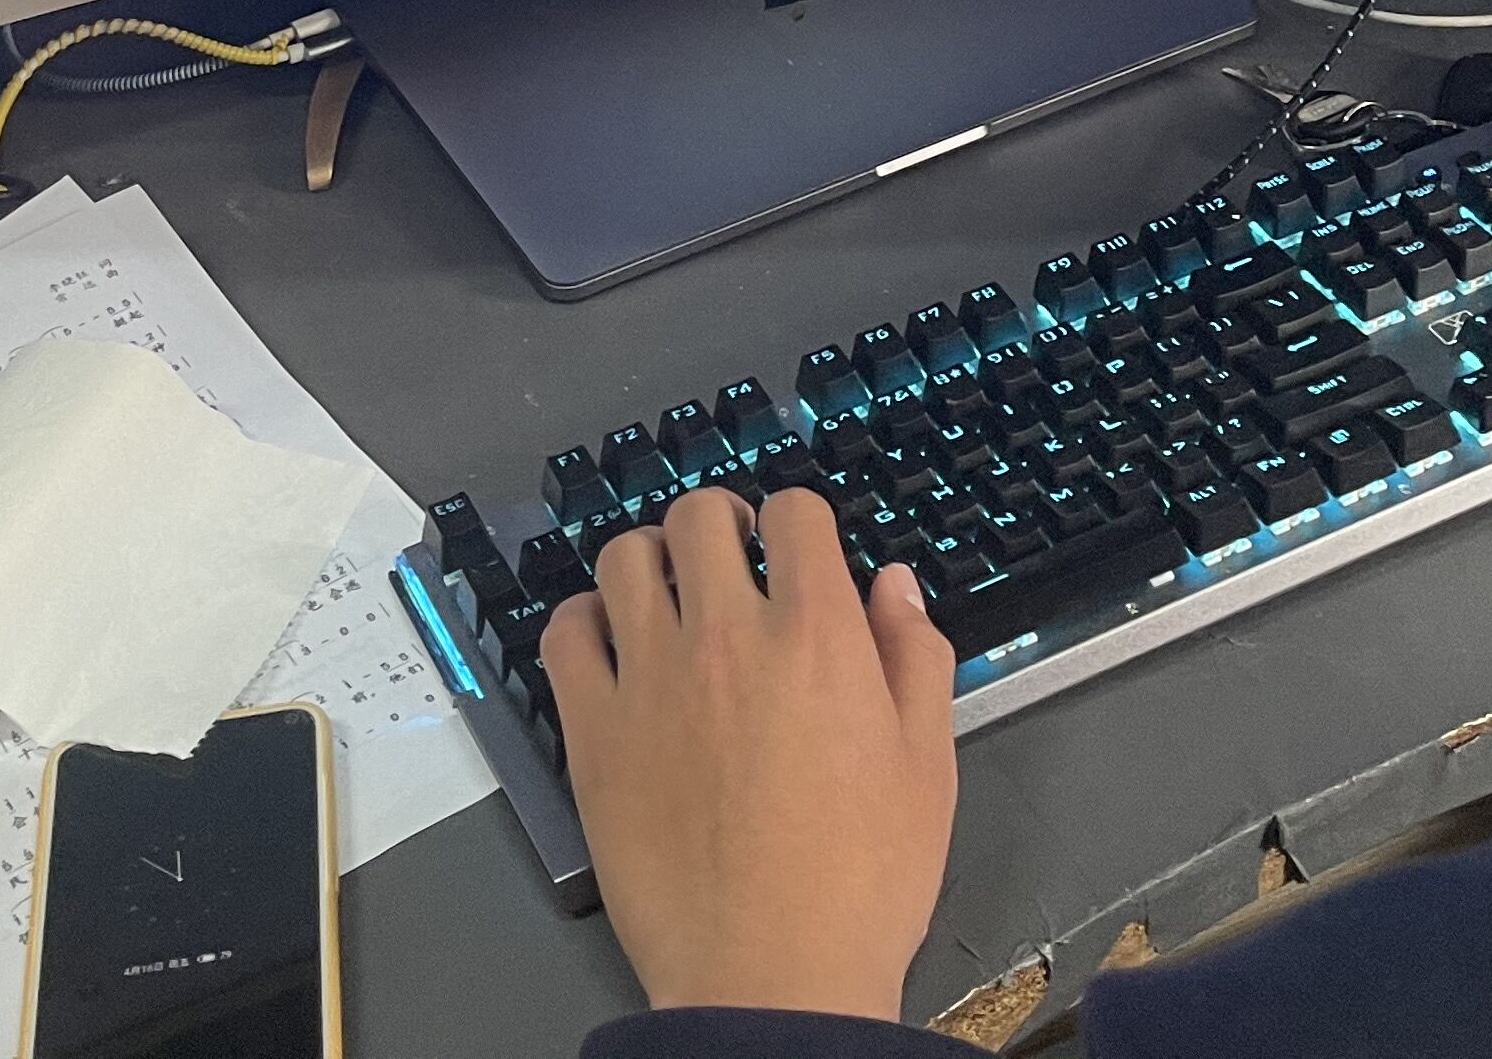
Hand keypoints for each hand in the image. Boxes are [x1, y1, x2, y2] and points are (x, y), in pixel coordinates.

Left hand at [542, 484, 957, 1016]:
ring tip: (669, 593)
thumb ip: (912, 656)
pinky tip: (610, 642)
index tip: (798, 549)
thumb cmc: (858, 884)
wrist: (770, 976)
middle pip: (700, 516)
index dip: (799, 522)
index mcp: (817, 635)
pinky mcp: (593, 733)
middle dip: (722, 523)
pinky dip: (583, 620)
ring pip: (624, 558)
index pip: (795, 515)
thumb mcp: (927, 763)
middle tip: (732, 558)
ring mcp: (649, 680)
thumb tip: (892, 586)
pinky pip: (565, 634)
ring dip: (651, 559)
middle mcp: (726, 637)